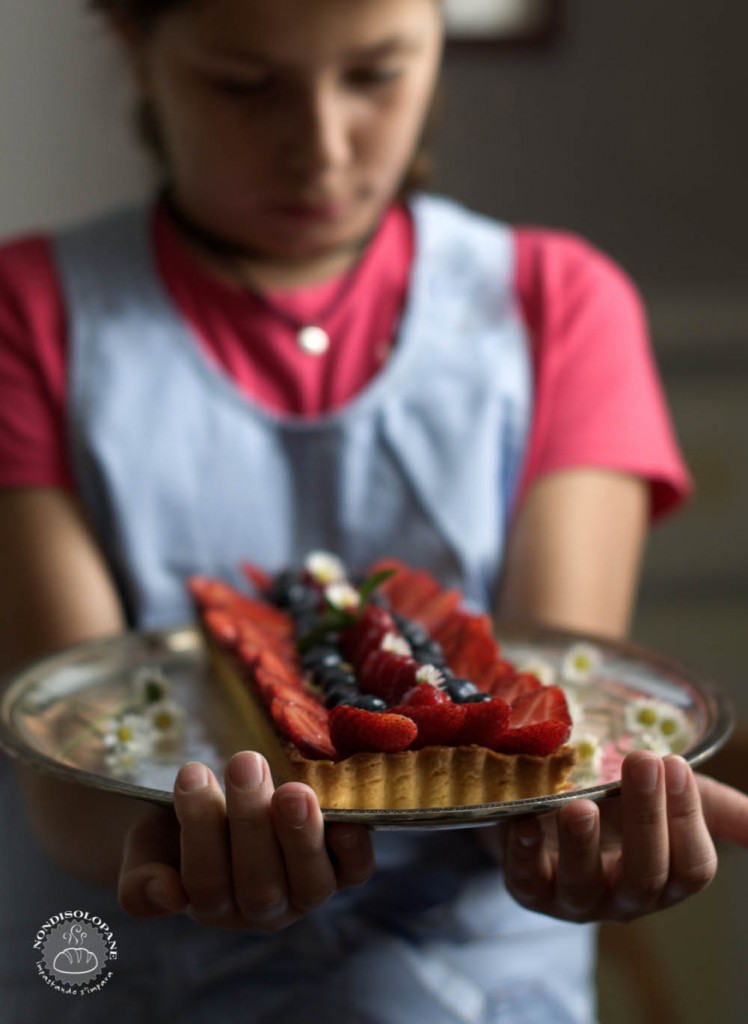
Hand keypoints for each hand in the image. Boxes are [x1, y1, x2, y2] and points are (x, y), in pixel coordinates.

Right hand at [117, 751, 373, 929]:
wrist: (227, 804)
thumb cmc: (179, 828)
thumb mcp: (148, 849)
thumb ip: (141, 883)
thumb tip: (167, 893)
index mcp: (212, 905)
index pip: (205, 884)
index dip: (199, 828)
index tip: (192, 771)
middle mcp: (261, 909)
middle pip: (258, 886)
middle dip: (250, 821)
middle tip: (244, 761)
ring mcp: (304, 893)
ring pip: (309, 885)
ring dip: (300, 835)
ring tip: (292, 790)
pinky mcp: (344, 871)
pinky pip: (355, 872)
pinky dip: (353, 849)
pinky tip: (346, 819)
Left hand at [498, 750, 746, 922]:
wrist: (548, 805)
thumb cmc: (618, 803)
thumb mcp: (668, 799)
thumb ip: (717, 810)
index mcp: (665, 880)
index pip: (691, 868)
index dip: (687, 819)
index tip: (675, 764)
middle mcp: (623, 898)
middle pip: (644, 875)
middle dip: (646, 818)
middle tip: (642, 761)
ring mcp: (573, 898)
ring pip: (583, 887)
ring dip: (582, 845)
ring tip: (579, 805)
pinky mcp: (527, 889)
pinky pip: (525, 882)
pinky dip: (524, 853)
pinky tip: (525, 822)